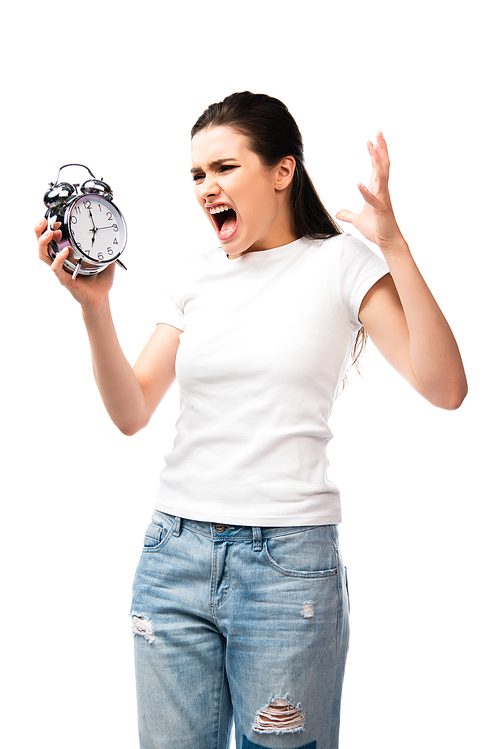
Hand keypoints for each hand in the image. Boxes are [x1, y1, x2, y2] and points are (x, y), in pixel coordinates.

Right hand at [35, 217, 114, 309]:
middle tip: (43, 222)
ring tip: (51, 233)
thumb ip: (108, 249)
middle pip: (43, 245)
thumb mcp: (106, 261)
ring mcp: (61, 271)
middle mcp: (61, 262)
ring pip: (44, 255)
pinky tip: (65, 251)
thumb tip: (115, 238)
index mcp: (67, 255)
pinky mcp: (65, 280)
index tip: (57, 220)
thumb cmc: (100, 281)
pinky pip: (56, 268)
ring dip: (44, 243)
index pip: (53, 239)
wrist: (101, 298)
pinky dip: (59, 258)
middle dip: (40, 232)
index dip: (51, 228)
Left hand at [336, 132, 405, 252]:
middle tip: (378, 133)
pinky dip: (366, 192)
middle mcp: (382, 191)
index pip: (377, 168)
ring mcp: (383, 200)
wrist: (388, 242)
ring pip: (381, 177)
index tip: (371, 140)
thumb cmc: (377, 229)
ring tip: (374, 148)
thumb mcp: (357, 220)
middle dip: (380, 149)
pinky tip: (359, 184)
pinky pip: (373, 199)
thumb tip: (338, 213)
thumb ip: (348, 215)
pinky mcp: (381, 210)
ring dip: (377, 162)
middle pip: (382, 166)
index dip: (374, 154)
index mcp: (377, 190)